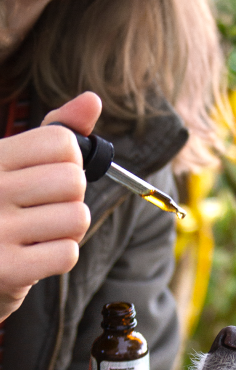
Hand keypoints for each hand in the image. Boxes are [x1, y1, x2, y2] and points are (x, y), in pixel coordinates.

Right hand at [0, 91, 100, 322]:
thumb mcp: (18, 163)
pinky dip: (61, 255)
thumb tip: (92, 100)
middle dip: (71, 198)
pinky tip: (38, 254)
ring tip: (41, 232)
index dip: (70, 161)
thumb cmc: (3, 207)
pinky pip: (67, 253)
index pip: (62, 143)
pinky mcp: (7, 269)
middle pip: (73, 180)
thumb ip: (56, 131)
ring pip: (77, 218)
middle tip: (47, 209)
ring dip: (69, 229)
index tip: (51, 175)